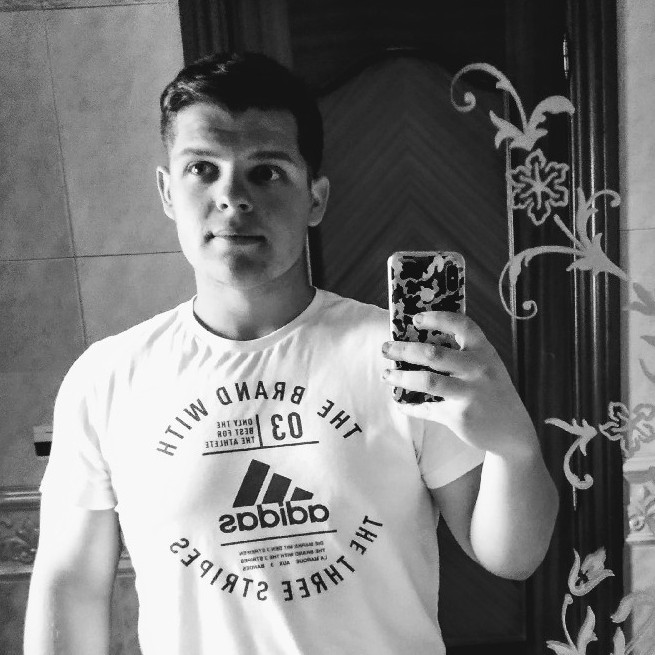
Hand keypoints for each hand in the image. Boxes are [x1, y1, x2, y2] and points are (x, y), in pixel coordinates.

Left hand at [382, 311, 538, 459]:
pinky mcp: (460, 416)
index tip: (414, 319)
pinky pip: (427, 408)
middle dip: (404, 349)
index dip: (436, 318)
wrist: (513, 432)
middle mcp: (478, 369)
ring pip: (427, 381)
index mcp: (484, 351)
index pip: (461, 325)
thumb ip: (464, 353)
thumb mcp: (487, 365)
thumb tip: (420, 341)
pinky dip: (409, 406)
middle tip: (385, 348)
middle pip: (433, 353)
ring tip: (386, 375)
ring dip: (401, 377)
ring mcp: (470, 393)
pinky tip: (399, 403)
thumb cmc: (493, 392)